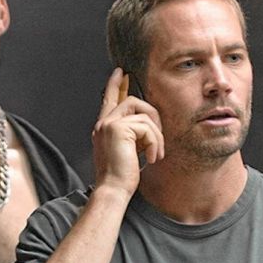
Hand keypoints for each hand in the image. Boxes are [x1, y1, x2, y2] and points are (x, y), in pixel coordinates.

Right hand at [92, 68, 163, 196]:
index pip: (109, 100)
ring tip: (155, 154)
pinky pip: (147, 127)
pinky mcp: (118, 128)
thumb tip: (148, 123)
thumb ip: (133, 134)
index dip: (115, 85)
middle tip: (159, 136)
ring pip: (144, 114)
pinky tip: (151, 158)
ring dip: (156, 135)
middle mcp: (103, 123)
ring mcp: (109, 124)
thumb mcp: (127, 151)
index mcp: (103, 128)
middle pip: (132, 101)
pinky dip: (154, 143)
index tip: (121, 73)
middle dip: (152, 115)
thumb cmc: (121, 177)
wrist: (113, 189)